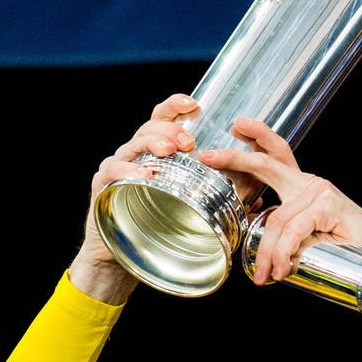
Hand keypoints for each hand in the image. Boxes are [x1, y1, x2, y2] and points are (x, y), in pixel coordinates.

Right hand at [70, 94, 202, 303]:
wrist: (119, 257)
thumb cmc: (155, 230)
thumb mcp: (191, 210)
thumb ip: (222, 203)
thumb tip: (258, 203)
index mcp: (155, 154)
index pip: (163, 120)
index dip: (176, 107)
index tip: (195, 104)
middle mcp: (135, 155)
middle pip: (150, 127)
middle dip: (171, 129)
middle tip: (189, 141)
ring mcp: (117, 168)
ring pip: (133, 144)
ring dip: (153, 143)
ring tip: (170, 151)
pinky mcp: (103, 185)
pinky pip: (113, 170)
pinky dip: (129, 170)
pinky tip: (145, 175)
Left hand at [196, 118, 361, 284]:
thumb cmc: (345, 250)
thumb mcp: (306, 240)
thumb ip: (284, 235)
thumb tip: (255, 244)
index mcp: (301, 188)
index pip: (274, 160)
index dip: (251, 145)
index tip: (230, 133)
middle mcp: (309, 184)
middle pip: (268, 165)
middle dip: (235, 158)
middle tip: (208, 156)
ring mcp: (320, 192)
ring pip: (277, 218)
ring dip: (268, 251)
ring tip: (266, 275)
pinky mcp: (330, 206)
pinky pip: (294, 228)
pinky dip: (284, 250)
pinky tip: (283, 266)